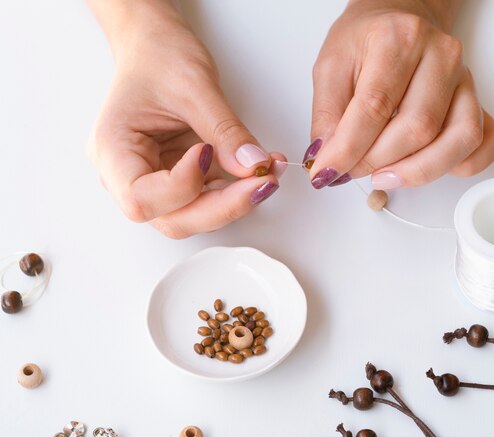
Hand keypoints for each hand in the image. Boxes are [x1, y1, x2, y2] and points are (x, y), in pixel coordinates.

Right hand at [87, 0, 283, 237]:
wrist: (157, 45)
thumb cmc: (159, 57)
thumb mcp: (195, 87)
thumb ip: (226, 131)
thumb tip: (254, 166)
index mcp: (112, 150)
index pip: (141, 198)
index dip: (183, 187)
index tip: (209, 154)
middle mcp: (127, 175)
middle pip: (172, 218)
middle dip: (221, 206)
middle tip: (261, 183)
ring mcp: (154, 181)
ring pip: (193, 216)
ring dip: (234, 201)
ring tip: (266, 175)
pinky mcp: (179, 179)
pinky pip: (207, 199)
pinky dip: (236, 190)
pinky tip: (259, 172)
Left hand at [305, 0, 493, 189]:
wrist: (399, 17)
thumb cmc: (366, 41)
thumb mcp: (330, 66)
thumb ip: (326, 114)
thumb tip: (327, 160)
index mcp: (398, 39)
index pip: (374, 106)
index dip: (347, 149)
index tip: (326, 172)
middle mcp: (441, 56)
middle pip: (417, 128)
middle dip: (377, 162)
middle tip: (350, 170)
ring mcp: (465, 80)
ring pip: (459, 139)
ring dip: (417, 171)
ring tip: (384, 176)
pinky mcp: (478, 101)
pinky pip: (487, 142)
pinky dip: (462, 165)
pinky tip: (428, 165)